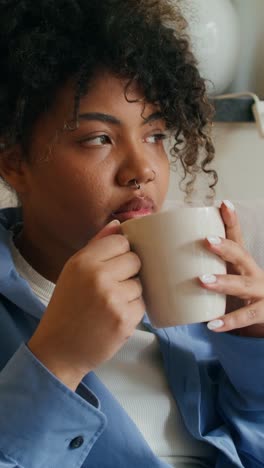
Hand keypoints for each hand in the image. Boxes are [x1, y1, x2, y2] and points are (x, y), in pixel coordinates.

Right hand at [28, 220, 144, 389]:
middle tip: (111, 287)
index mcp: (83, 261)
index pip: (121, 241)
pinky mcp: (124, 319)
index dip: (121, 253)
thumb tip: (118, 225)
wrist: (59, 350)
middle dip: (128, 273)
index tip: (113, 264)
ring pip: (140, 284)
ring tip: (110, 305)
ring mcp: (113, 298)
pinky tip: (114, 318)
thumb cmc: (66, 308)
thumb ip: (96, 246)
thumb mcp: (72, 272)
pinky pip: (141, 305)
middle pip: (135, 260)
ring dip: (130, 294)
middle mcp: (98, 276)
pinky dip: (132, 312)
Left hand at [199, 200, 263, 337]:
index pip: (238, 238)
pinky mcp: (262, 313)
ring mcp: (260, 293)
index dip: (231, 221)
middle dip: (226, 247)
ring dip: (223, 282)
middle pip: (242, 255)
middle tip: (206, 240)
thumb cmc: (238, 295)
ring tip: (202, 281)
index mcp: (242, 262)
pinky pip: (246, 317)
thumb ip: (202, 269)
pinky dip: (229, 322)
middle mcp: (253, 273)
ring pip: (243, 285)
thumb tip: (159, 260)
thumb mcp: (226, 277)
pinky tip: (212, 324)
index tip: (223, 204)